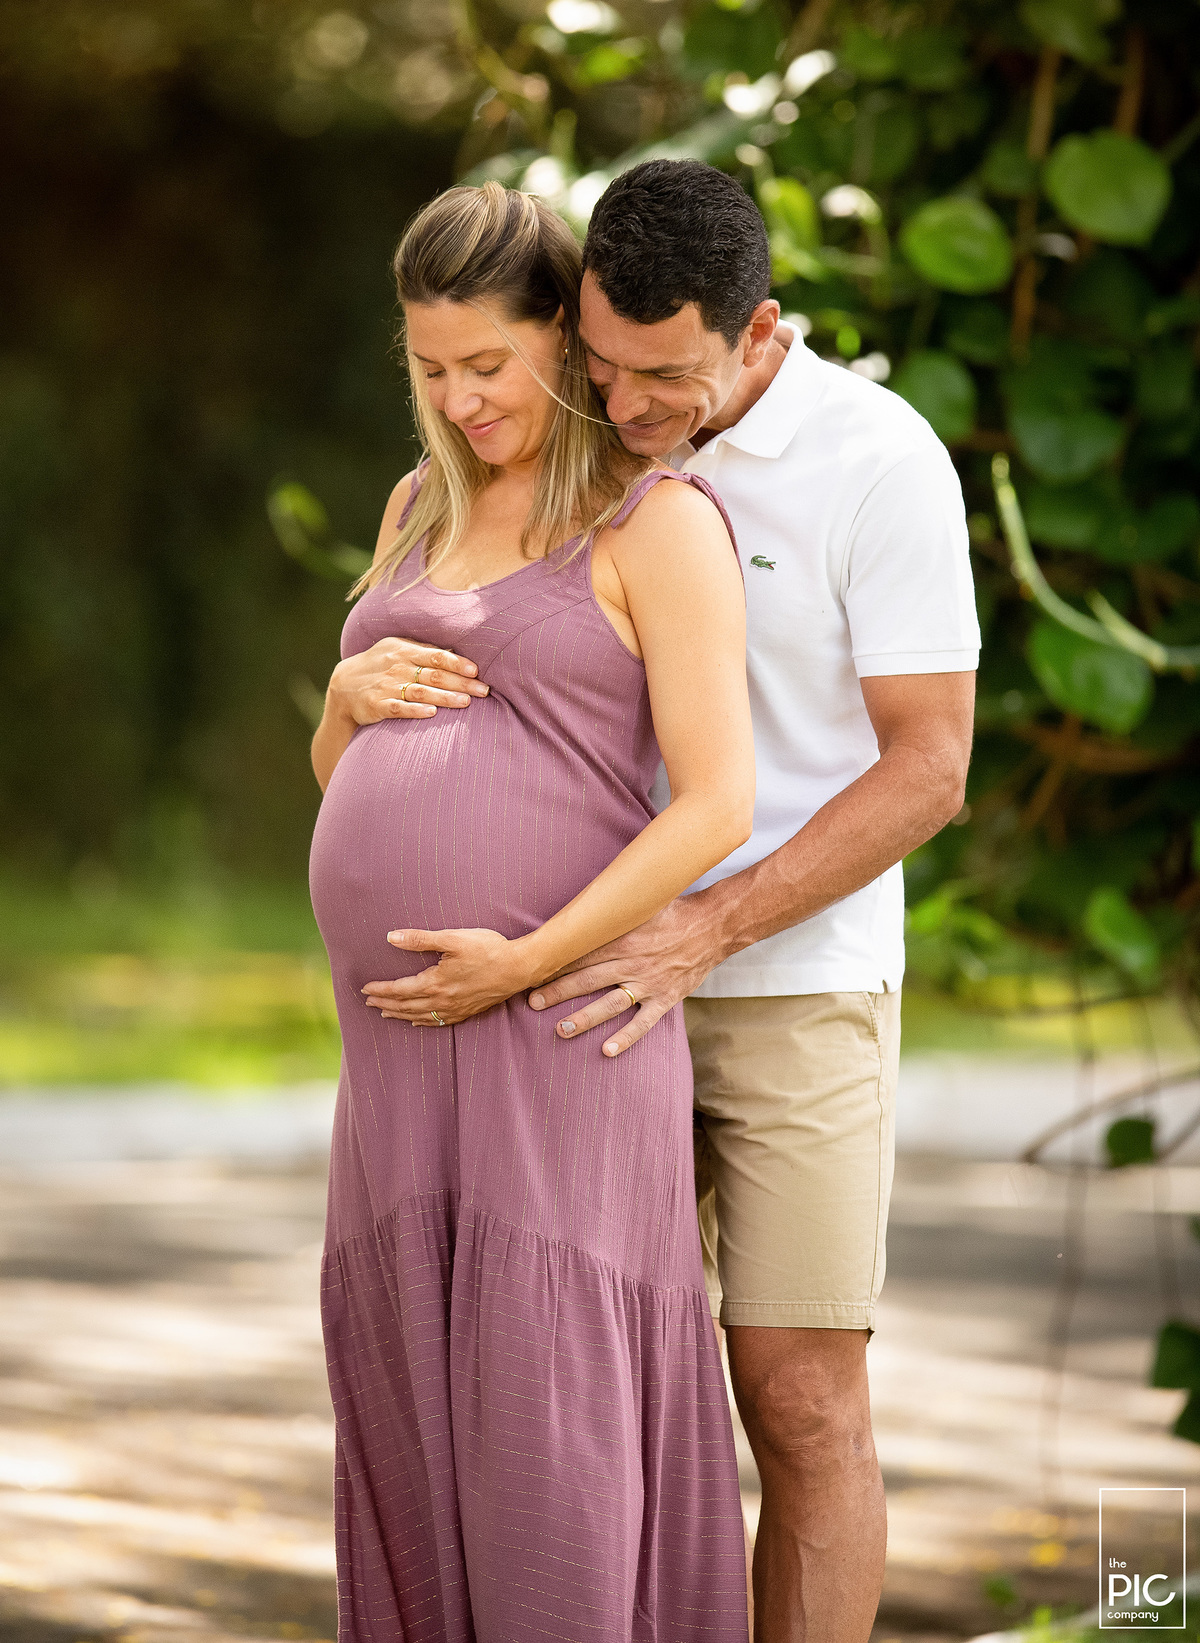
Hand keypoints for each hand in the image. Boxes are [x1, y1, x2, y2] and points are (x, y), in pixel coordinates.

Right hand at [329, 638, 488, 726]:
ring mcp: (385, 687)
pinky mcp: (376, 705)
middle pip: (433, 674)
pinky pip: (398, 708)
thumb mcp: (397, 649)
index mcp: (404, 650)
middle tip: (484, 691)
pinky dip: (415, 711)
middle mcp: (396, 667)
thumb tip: (456, 650)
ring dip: (444, 697)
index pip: (435, 655)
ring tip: (466, 702)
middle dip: (461, 682)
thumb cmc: (379, 666)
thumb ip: (424, 650)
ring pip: (420, 692)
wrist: (342, 687)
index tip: (476, 670)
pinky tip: (432, 714)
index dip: (457, 663)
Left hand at [362, 927, 534, 1024]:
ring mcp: (455, 1009)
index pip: (398, 990)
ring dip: (400, 1015)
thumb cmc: (488, 949)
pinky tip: (417, 1023)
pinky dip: (423, 1023)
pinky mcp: (468, 1011)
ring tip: (385, 1013)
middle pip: (405, 1006)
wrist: (519, 968)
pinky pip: (439, 1022)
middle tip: (368, 1002)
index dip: (380, 990)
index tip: (364, 988)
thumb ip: (420, 939)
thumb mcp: (453, 938)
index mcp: (435, 983)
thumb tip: (391, 937)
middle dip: (385, 1004)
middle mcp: (442, 1000)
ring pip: (420, 1016)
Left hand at [527, 896, 723, 1056]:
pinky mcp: (665, 998)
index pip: (581, 953)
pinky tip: (607, 1051)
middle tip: (532, 1002)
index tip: (534, 971)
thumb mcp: (640, 905)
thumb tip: (584, 907)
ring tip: (561, 1029)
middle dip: (558, 991)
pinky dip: (626, 1037)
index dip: (556, 963)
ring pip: (609, 1004)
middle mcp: (632, 962)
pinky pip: (643, 1022)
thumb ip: (613, 912)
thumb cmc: (674, 911)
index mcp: (623, 938)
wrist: (713, 926)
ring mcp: (649, 983)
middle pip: (588, 979)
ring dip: (584, 1018)